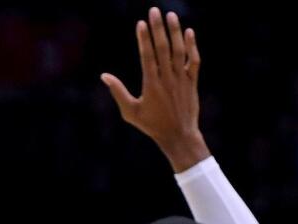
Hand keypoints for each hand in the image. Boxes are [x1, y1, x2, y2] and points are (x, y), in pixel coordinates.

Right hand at [101, 7, 208, 171]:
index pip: (147, 56)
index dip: (144, 38)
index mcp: (151, 85)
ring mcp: (181, 79)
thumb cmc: (152, 125)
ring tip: (171, 15)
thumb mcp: (130, 112)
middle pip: (163, 48)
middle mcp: (167, 79)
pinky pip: (194, 61)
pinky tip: (188, 32)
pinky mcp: (192, 82)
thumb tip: (104, 76)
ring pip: (179, 51)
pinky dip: (192, 46)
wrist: (179, 136)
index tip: (141, 23)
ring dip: (175, 32)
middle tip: (154, 10)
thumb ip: (118, 92)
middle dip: (158, 28)